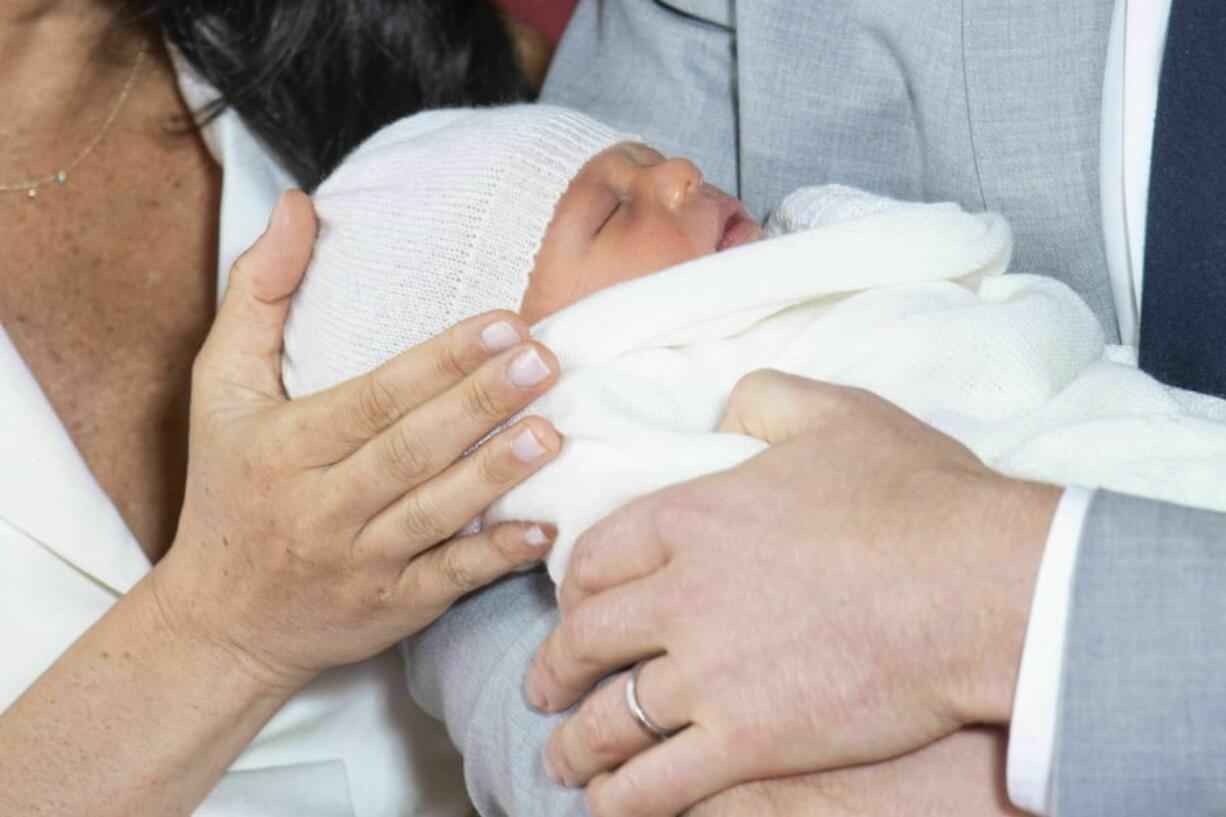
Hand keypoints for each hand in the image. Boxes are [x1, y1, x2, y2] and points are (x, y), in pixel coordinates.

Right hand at [151, 191, 563, 689]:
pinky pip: (448, 581)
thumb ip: (257, 293)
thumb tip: (298, 205)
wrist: (221, 622)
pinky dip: (495, 557)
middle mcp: (320, 507)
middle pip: (409, 450)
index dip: (438, 362)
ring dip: (495, 474)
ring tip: (552, 431)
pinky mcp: (392, 609)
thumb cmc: (228, 487)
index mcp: (283, 446)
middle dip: (480, 403)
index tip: (502, 322)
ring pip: (434, 514)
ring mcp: (359, 563)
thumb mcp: (219, 388)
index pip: (372, 399)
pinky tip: (543, 528)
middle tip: (544, 360)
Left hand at [525, 370, 1059, 815]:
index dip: (573, 587)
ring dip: (576, 744)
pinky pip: (659, 785)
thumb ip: (765, 399)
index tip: (572, 605)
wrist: (980, 582)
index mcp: (691, 517)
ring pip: (610, 719)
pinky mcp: (749, 740)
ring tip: (565, 758)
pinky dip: (623, 800)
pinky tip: (609, 804)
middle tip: (545, 685)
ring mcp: (709, 673)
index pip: (595, 556)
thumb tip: (730, 405)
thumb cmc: (916, 496)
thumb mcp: (836, 413)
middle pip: (585, 639)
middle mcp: (681, 595)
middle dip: (555, 668)